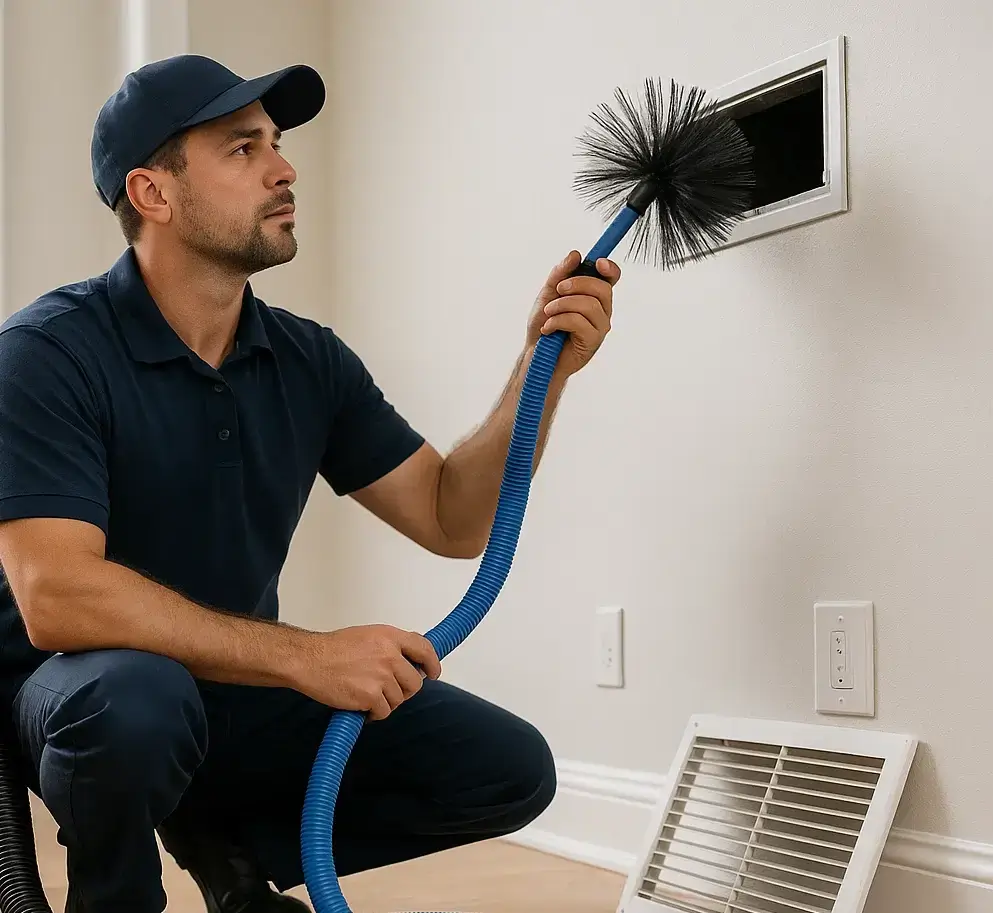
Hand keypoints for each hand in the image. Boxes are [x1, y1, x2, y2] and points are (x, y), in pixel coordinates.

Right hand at [295, 624, 441, 719]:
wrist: (309, 660)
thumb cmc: (333, 649)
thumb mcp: (368, 635)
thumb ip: (391, 644)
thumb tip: (412, 655)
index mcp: (390, 636)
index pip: (425, 649)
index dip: (432, 664)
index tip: (433, 672)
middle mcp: (389, 655)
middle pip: (415, 682)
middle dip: (404, 690)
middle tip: (387, 690)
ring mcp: (381, 676)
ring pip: (399, 699)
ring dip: (386, 702)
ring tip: (367, 694)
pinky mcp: (371, 696)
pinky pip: (384, 712)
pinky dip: (374, 714)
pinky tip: (362, 706)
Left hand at [525, 250, 619, 378]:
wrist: (535, 353)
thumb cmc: (544, 324)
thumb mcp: (549, 293)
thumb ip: (560, 274)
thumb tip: (575, 255)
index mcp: (594, 296)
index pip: (611, 279)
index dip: (609, 268)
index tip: (597, 262)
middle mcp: (602, 311)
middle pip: (602, 288)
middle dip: (577, 284)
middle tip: (558, 290)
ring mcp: (600, 327)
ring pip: (589, 304)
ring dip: (562, 305)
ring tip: (548, 313)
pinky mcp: (593, 341)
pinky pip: (579, 322)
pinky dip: (558, 321)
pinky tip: (548, 328)